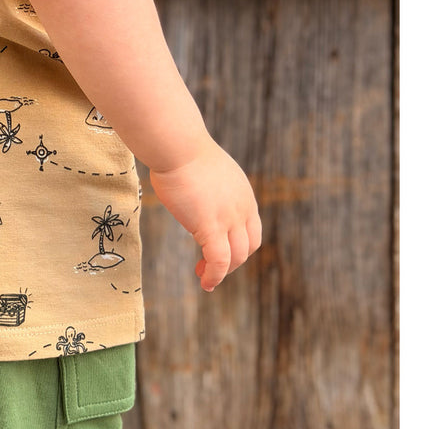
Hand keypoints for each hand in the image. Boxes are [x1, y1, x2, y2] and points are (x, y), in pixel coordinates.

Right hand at [149, 140, 261, 292]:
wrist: (177, 146)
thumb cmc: (181, 152)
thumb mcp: (205, 172)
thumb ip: (208, 189)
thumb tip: (193, 193)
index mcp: (243, 195)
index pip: (251, 231)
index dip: (239, 246)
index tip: (218, 250)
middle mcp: (242, 208)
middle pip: (248, 247)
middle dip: (232, 262)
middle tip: (209, 267)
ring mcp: (229, 218)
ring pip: (235, 257)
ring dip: (222, 272)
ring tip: (205, 278)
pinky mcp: (210, 226)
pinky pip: (218, 261)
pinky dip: (214, 276)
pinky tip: (205, 282)